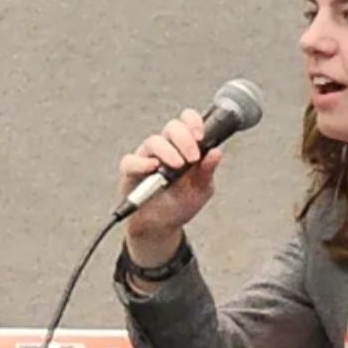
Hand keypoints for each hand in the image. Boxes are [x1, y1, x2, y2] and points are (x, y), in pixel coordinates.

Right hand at [118, 109, 221, 261]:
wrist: (162, 226)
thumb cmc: (181, 203)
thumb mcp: (201, 189)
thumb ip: (207, 171)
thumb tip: (216, 152)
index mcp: (185, 147)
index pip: (188, 123)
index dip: (194, 122)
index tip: (201, 135)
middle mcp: (166, 148)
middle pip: (172, 127)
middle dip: (184, 138)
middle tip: (193, 158)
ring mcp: (148, 157)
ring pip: (153, 141)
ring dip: (168, 151)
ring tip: (178, 166)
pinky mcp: (131, 171)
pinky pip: (131, 161)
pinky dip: (142, 163)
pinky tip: (153, 168)